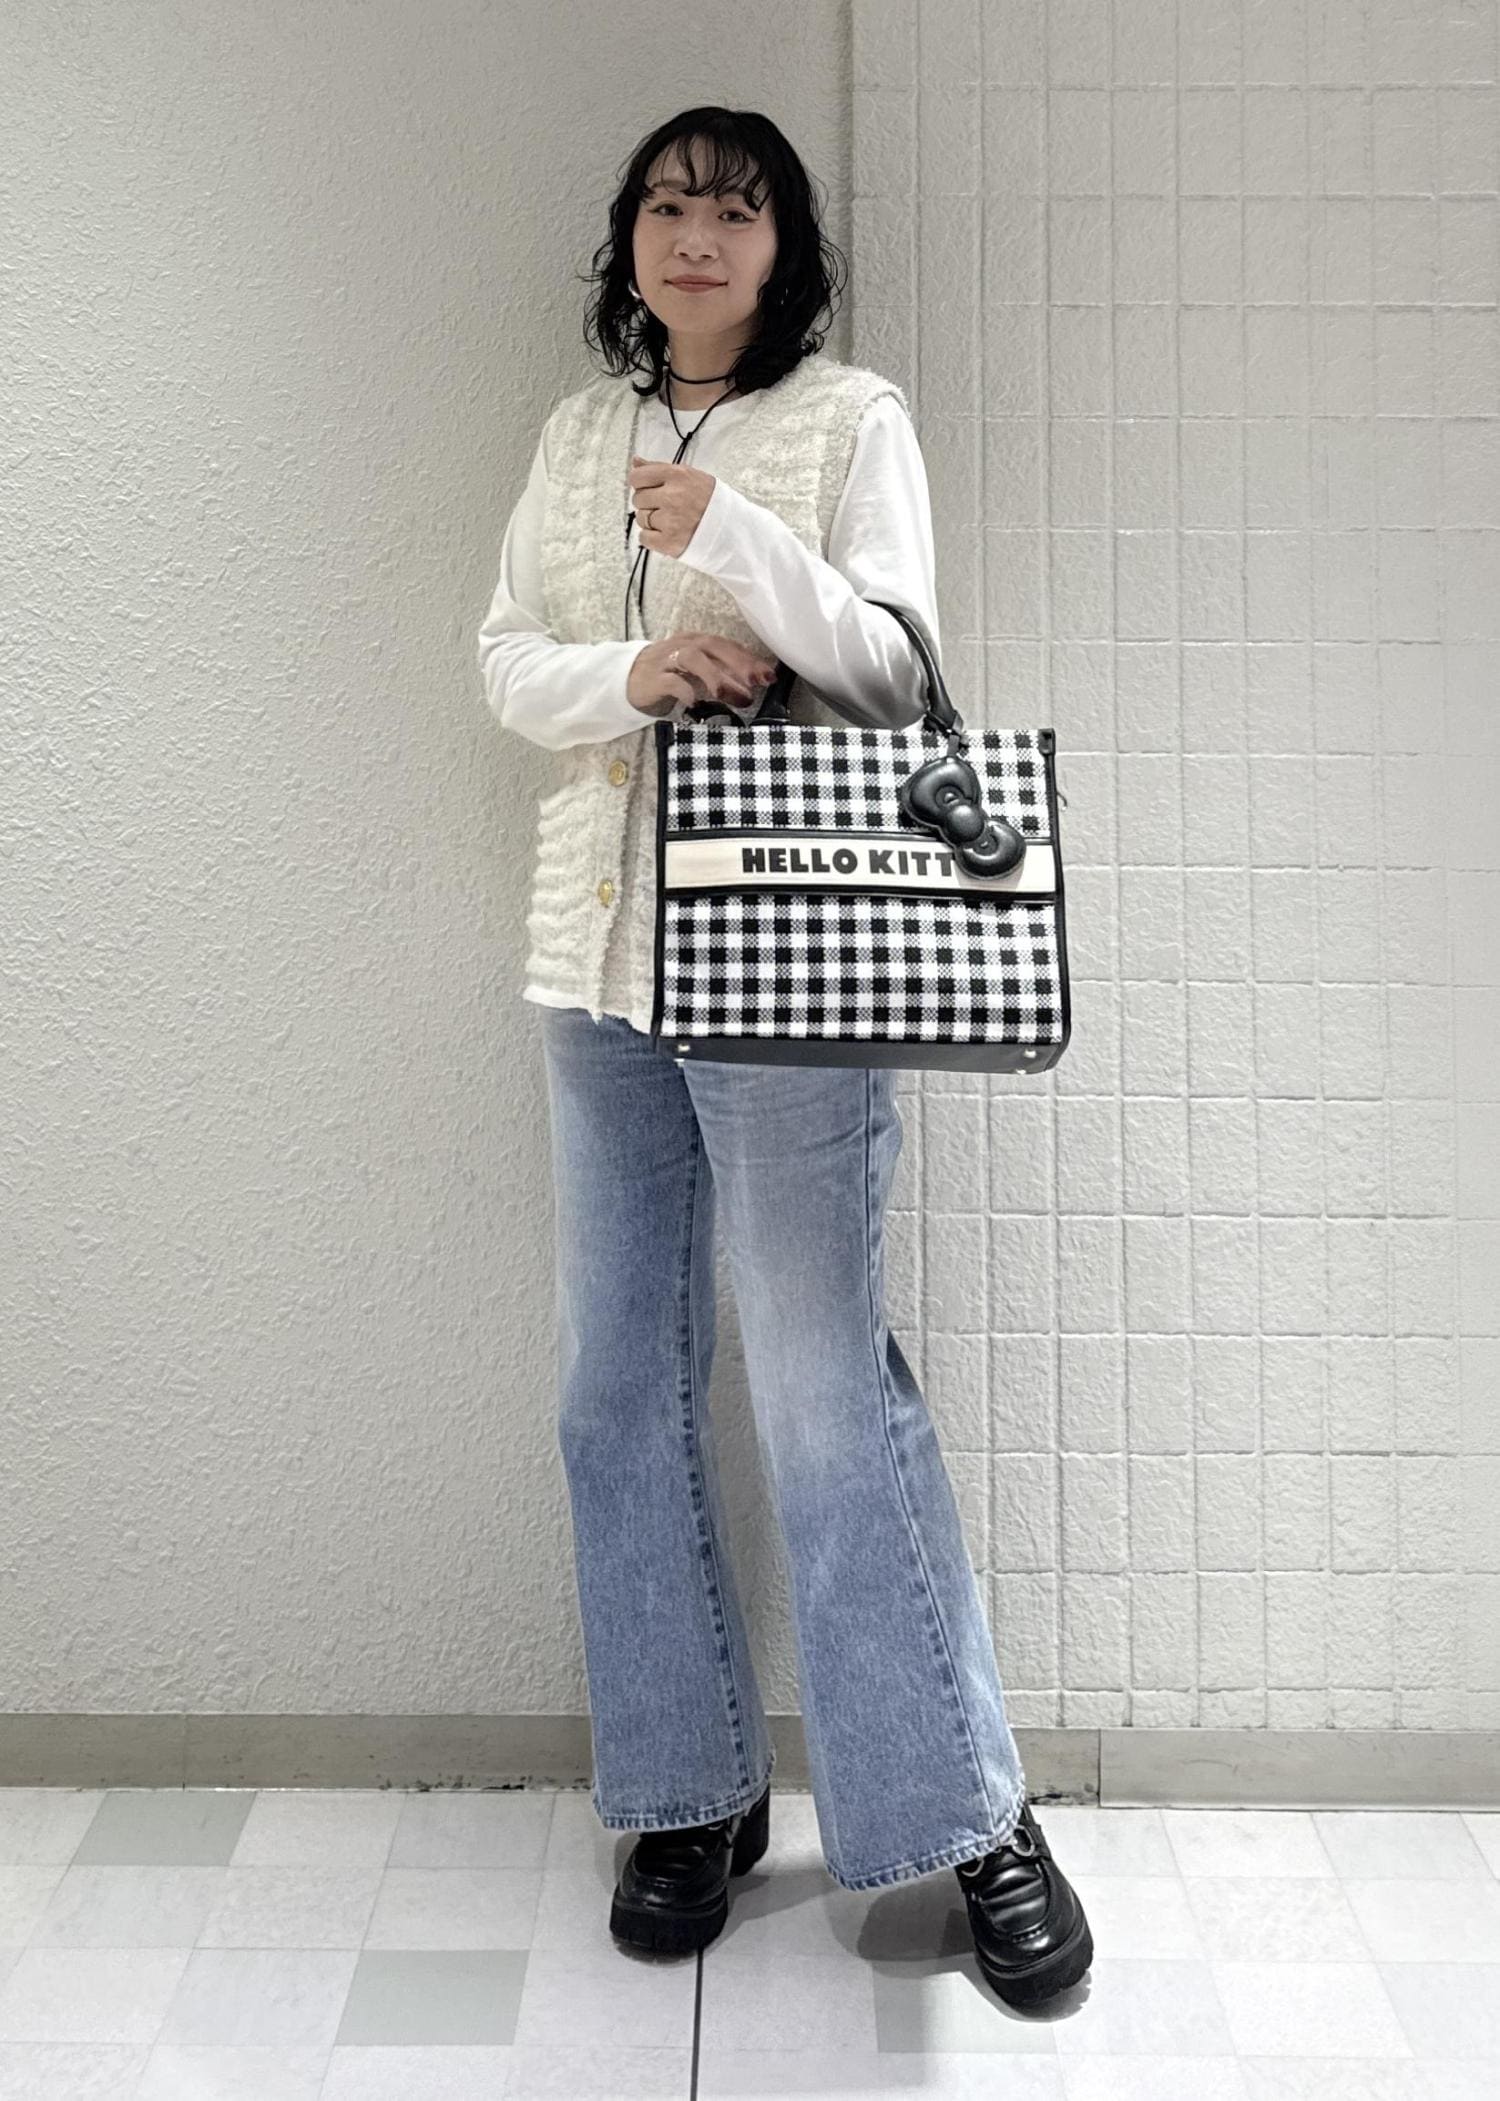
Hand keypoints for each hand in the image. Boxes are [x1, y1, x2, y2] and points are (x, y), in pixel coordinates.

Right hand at [627, 634, 778, 716]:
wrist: (626, 678)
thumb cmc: (669, 676)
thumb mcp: (697, 674)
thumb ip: (722, 678)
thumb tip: (750, 690)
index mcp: (698, 642)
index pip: (728, 645)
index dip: (750, 659)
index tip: (769, 676)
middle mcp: (685, 646)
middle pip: (714, 646)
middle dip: (738, 663)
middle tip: (756, 683)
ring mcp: (667, 660)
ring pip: (693, 658)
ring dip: (714, 675)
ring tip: (728, 694)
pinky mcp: (652, 678)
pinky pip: (670, 680)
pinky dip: (684, 689)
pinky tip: (695, 702)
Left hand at [628, 455, 715, 557]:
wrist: (731, 529)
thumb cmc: (708, 501)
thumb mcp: (689, 476)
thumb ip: (659, 468)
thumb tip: (635, 461)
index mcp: (678, 476)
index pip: (638, 476)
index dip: (640, 483)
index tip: (648, 488)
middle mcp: (673, 496)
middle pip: (637, 499)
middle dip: (648, 503)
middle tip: (666, 507)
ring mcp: (670, 520)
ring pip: (641, 519)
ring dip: (651, 521)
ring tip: (670, 521)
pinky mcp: (669, 542)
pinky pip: (644, 538)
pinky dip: (652, 538)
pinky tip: (667, 533)